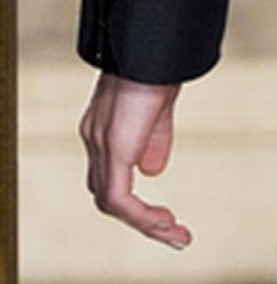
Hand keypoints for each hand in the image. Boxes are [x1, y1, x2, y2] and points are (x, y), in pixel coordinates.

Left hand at [78, 72, 191, 248]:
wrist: (152, 47)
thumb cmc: (157, 66)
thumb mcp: (159, 108)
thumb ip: (154, 139)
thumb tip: (153, 170)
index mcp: (103, 129)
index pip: (109, 177)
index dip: (134, 201)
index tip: (166, 216)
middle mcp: (95, 139)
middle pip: (106, 195)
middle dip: (141, 220)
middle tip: (174, 235)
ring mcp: (100, 144)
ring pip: (110, 203)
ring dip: (145, 224)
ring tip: (175, 234)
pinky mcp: (114, 148)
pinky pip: (119, 199)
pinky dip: (141, 215)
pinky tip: (164, 221)